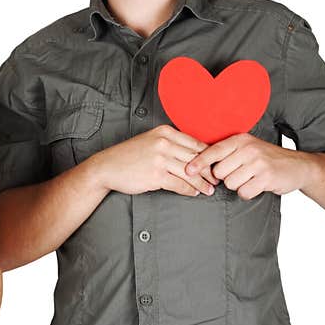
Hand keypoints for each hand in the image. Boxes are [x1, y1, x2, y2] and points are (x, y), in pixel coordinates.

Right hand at [92, 125, 217, 196]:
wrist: (106, 167)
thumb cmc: (128, 156)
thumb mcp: (150, 141)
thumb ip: (170, 144)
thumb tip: (193, 155)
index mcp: (165, 132)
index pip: (195, 144)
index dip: (208, 156)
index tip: (215, 165)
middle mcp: (164, 143)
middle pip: (196, 158)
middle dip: (209, 171)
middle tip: (217, 179)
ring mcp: (160, 159)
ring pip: (190, 173)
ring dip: (202, 183)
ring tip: (209, 190)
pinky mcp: (156, 175)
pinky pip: (180, 184)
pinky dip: (189, 190)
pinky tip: (194, 193)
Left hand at [185, 133, 310, 199]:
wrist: (299, 166)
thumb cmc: (268, 159)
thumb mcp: (248, 149)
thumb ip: (228, 153)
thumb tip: (200, 163)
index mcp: (241, 140)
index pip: (213, 151)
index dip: (199, 162)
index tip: (188, 170)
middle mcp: (248, 149)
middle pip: (219, 172)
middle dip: (226, 178)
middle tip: (242, 174)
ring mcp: (258, 163)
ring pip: (230, 183)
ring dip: (239, 186)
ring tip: (251, 178)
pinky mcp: (266, 177)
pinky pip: (244, 192)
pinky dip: (249, 193)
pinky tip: (258, 185)